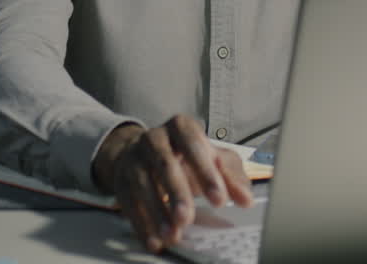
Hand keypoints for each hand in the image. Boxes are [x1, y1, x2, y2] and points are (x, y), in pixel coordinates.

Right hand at [93, 115, 254, 252]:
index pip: (193, 144)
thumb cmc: (185, 156)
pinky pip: (128, 203)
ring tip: (172, 234)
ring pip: (142, 183)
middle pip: (165, 163)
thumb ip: (231, 176)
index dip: (206, 171)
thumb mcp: (212, 159)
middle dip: (177, 193)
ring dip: (157, 212)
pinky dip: (141, 224)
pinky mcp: (121, 181)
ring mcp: (134, 158)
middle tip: (187, 218)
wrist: (145, 154)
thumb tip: (245, 198)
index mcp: (181, 127)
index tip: (219, 199)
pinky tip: (154, 240)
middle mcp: (155, 138)